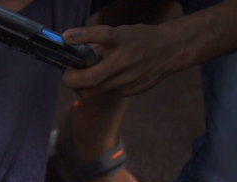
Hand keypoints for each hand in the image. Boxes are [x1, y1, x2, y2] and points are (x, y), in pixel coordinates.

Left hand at [59, 23, 194, 95]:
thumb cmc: (140, 40)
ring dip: (81, 86)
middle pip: (89, 79)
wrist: (170, 51)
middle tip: (67, 74)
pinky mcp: (129, 91)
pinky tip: (104, 78)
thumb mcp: (121, 34)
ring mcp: (126, 79)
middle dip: (70, 79)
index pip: (102, 35)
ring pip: (92, 91)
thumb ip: (99, 45)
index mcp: (123, 40)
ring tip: (81, 76)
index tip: (66, 37)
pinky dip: (98, 86)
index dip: (82, 35)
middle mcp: (125, 61)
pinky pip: (104, 92)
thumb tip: (76, 54)